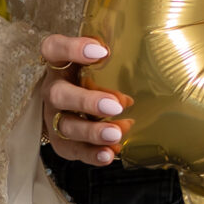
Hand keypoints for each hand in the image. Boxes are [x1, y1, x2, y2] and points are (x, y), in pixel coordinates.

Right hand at [38, 33, 130, 166]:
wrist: (72, 105)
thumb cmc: (92, 76)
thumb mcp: (98, 63)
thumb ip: (116, 59)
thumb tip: (150, 60)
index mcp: (60, 64)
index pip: (54, 49)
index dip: (73, 49)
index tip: (102, 51)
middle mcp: (53, 89)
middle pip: (59, 94)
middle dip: (87, 101)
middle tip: (115, 106)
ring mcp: (54, 117)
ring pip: (65, 126)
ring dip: (92, 132)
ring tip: (117, 133)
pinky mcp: (60, 140)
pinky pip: (72, 149)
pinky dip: (91, 154)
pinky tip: (110, 153)